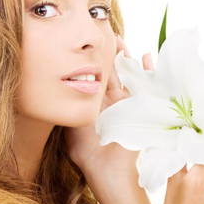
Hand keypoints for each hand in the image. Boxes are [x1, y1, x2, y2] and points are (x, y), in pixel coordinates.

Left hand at [63, 35, 159, 203]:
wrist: (106, 168)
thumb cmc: (85, 149)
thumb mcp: (71, 124)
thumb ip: (69, 108)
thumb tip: (55, 91)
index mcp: (94, 103)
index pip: (94, 76)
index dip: (92, 60)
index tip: (90, 44)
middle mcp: (110, 100)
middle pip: (111, 71)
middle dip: (110, 54)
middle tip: (109, 35)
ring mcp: (125, 103)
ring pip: (127, 74)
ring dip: (126, 58)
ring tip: (123, 42)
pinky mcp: (138, 107)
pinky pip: (145, 84)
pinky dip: (148, 71)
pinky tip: (148, 56)